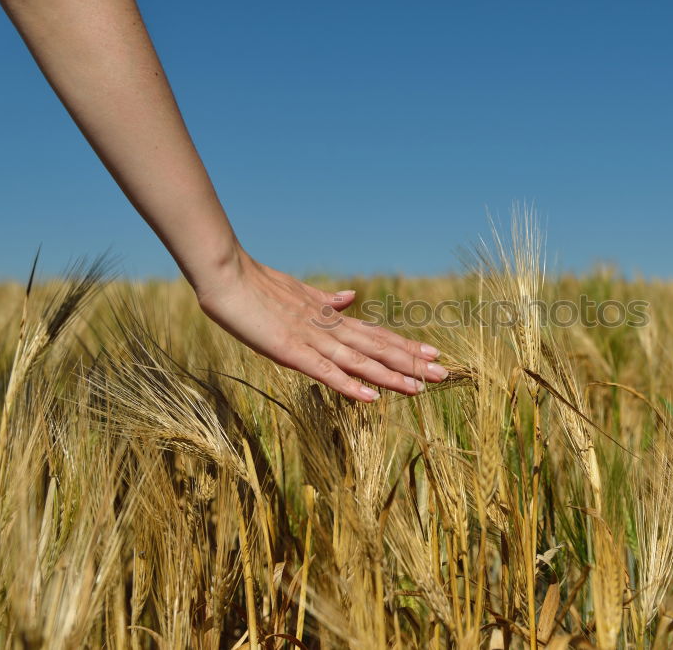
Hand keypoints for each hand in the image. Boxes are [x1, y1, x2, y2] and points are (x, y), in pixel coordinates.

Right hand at [195, 250, 447, 401]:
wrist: (227, 275)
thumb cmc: (258, 286)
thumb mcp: (299, 293)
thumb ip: (325, 300)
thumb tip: (350, 298)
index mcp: (331, 317)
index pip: (376, 334)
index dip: (405, 346)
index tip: (434, 354)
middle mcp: (329, 328)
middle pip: (378, 347)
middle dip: (412, 362)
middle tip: (445, 373)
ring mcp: (312, 340)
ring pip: (360, 361)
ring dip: (391, 375)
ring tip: (421, 387)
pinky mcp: (291, 352)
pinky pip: (326, 372)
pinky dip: (350, 385)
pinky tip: (372, 397)